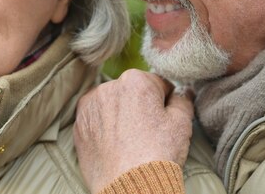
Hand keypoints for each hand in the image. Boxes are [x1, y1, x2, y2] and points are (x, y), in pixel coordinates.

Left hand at [74, 69, 193, 193]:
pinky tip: (115, 143)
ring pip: (112, 103)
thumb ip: (182, 100)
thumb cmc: (157, 154)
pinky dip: (104, 126)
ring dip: (121, 113)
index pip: (157, 84)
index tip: (163, 120)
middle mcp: (108, 87)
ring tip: (131, 139)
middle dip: (141, 105)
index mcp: (136, 80)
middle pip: (132, 91)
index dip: (164, 102)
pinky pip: (96, 118)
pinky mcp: (80, 124)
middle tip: (148, 132)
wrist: (129, 187)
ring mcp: (90, 106)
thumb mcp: (181, 124)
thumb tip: (184, 91)